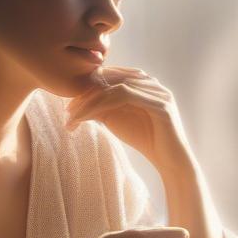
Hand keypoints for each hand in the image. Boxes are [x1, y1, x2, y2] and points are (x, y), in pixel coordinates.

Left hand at [64, 66, 191, 166]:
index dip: (87, 88)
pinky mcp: (159, 103)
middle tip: (66, 110)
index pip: (110, 76)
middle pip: (111, 78)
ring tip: (72, 116)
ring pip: (115, 86)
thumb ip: (102, 106)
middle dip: (86, 94)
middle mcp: (150, 82)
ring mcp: (156, 91)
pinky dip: (102, 104)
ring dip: (90, 100)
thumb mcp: (118, 119)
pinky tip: (87, 116)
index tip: (68, 106)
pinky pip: (124, 96)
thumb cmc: (145, 140)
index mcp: (142, 83)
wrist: (170, 160)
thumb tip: (77, 101)